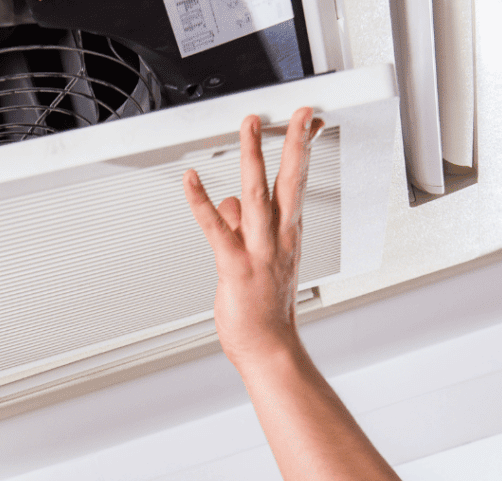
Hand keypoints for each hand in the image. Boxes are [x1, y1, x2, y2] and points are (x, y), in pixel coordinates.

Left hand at [183, 106, 323, 367]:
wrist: (269, 348)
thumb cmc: (266, 312)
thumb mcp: (262, 263)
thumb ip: (244, 229)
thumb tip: (228, 204)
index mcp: (288, 237)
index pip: (299, 184)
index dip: (305, 151)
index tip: (311, 123)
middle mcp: (278, 239)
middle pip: (290, 182)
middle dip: (295, 144)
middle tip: (299, 112)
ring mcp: (259, 252)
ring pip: (258, 196)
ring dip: (252, 158)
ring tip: (249, 127)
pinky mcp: (235, 267)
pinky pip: (216, 229)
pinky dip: (201, 203)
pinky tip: (190, 182)